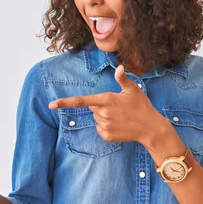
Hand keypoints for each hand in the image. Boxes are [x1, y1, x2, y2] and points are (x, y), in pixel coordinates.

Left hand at [48, 65, 162, 144]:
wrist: (150, 128)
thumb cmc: (142, 106)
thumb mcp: (133, 90)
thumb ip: (122, 79)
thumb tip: (119, 67)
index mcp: (106, 99)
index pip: (81, 101)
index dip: (65, 102)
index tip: (52, 105)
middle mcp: (103, 113)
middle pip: (93, 108)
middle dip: (102, 107)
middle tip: (118, 107)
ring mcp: (104, 126)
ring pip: (97, 119)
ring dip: (105, 117)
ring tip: (121, 117)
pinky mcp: (106, 136)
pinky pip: (100, 129)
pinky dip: (107, 127)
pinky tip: (120, 126)